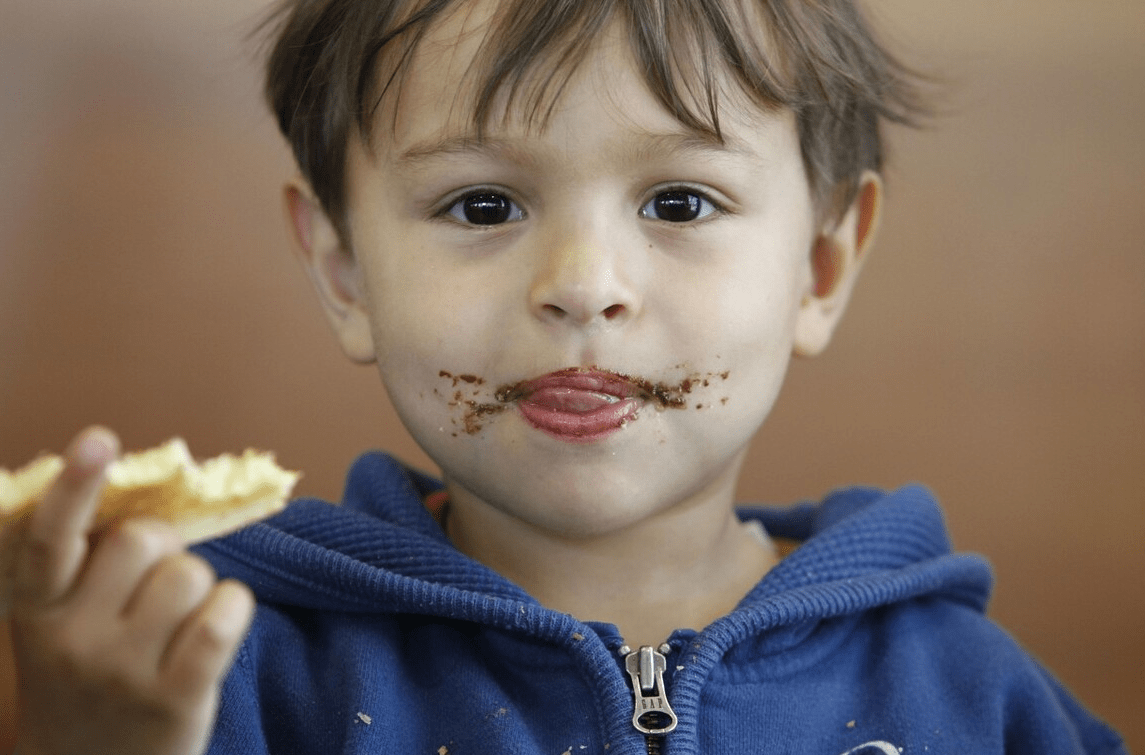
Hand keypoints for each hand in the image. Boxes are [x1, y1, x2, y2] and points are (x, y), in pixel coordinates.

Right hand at [9, 427, 253, 754]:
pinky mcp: (176, 697)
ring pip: (189, 574)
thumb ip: (87, 572)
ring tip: (179, 620)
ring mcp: (123, 671)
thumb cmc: (87, 684)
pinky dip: (233, 607)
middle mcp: (73, 639)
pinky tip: (220, 623)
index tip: (98, 439)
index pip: (51, 539)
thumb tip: (149, 503)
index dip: (74, 485)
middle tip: (154, 582)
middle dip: (161, 546)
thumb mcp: (61, 629)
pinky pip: (223, 616)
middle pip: (141, 539)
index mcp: (38, 611)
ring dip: (199, 585)